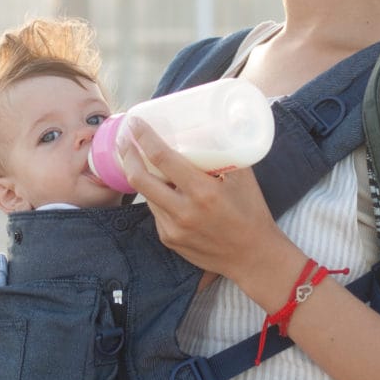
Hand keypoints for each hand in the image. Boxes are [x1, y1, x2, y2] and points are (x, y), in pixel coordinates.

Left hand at [112, 118, 289, 287]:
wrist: (252, 257)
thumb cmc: (251, 213)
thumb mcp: (244, 178)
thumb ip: (225, 152)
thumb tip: (214, 125)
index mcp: (203, 192)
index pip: (162, 158)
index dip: (144, 137)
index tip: (135, 122)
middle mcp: (183, 211)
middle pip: (139, 178)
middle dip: (128, 155)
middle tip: (127, 140)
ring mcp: (173, 228)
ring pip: (147, 195)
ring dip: (142, 176)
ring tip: (144, 160)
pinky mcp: (169, 239)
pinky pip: (156, 211)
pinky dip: (158, 197)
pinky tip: (168, 190)